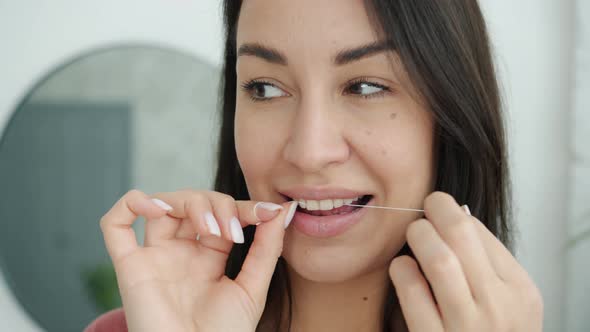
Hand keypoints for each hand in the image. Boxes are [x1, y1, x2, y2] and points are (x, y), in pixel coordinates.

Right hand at [99, 189, 296, 331]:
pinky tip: (157, 208)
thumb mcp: (254, 287)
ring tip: (211, 229)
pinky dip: (132, 204)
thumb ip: (267, 248)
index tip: (268, 214)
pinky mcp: (130, 268)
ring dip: (189, 202)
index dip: (243, 207)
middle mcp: (180, 252)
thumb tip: (281, 210)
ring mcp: (154, 257)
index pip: (221, 213)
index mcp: (208, 256)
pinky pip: (114, 225)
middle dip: (218, 205)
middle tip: (234, 231)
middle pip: (192, 202)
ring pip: (161, 204)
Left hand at [388, 192, 542, 331]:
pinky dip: (402, 271)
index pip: (481, 233)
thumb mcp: (507, 303)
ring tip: (413, 236)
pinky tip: (402, 270)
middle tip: (423, 212)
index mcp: (520, 291)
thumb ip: (487, 266)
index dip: (453, 213)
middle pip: (460, 234)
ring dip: (418, 236)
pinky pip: (413, 292)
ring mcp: (468, 327)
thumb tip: (452, 218)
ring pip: (438, 258)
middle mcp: (499, 307)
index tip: (437, 209)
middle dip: (435, 211)